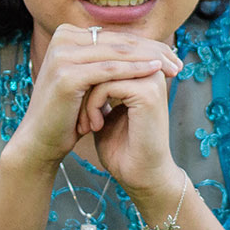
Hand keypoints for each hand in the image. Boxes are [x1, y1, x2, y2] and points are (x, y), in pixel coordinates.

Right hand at [2, 25, 180, 174]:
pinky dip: (135, 70)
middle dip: (152, 51)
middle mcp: (62, 38)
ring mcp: (62, 55)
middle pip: (118, 42)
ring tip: (172, 67)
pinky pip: (109, 71)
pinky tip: (154, 72)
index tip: (171, 55)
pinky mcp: (67, 74)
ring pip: (117, 54)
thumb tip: (142, 46)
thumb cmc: (68, 112)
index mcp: (66, 34)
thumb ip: (106, 58)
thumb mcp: (88, 78)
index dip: (146, 45)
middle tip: (178, 61)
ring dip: (149, 59)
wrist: (41, 139)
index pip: (115, 36)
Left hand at [86, 63, 179, 194]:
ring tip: (85, 123)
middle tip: (78, 114)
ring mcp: (152, 79)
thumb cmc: (121, 145)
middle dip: (85, 86)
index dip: (86, 78)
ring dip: (86, 98)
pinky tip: (94, 127)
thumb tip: (77, 67)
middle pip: (104, 60)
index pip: (105, 55)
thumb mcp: (106, 108)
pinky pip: (106, 85)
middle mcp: (151, 70)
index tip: (78, 107)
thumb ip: (99, 85)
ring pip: (102, 71)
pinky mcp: (148, 93)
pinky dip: (93, 106)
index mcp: (144, 70)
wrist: (139, 174)